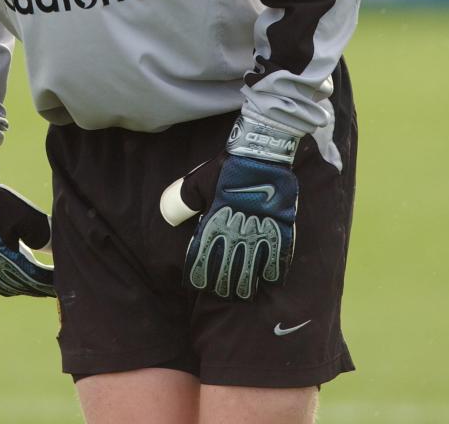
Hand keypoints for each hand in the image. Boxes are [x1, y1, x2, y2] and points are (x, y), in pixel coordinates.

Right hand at [0, 141, 54, 297]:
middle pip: (19, 285)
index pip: (31, 277)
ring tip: (42, 283)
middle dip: (39, 286)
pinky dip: (10, 283)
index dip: (48, 281)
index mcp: (0, 258)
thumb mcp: (26, 215)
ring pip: (6, 286)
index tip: (64, 280)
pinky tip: (20, 278)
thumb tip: (60, 254)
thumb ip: (44, 236)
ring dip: (25, 286)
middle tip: (57, 284)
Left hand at [160, 115, 300, 301]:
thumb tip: (168, 215)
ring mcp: (260, 231)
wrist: (260, 153)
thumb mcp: (198, 181)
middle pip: (229, 268)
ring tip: (244, 295)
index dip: (200, 273)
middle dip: (224, 285)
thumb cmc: (227, 167)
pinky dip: (274, 271)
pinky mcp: (280, 227)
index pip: (205, 256)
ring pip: (252, 267)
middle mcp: (237, 231)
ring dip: (247, 284)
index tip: (197, 284)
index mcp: (215, 222)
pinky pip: (278, 256)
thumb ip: (182, 200)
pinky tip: (271, 281)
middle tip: (223, 295)